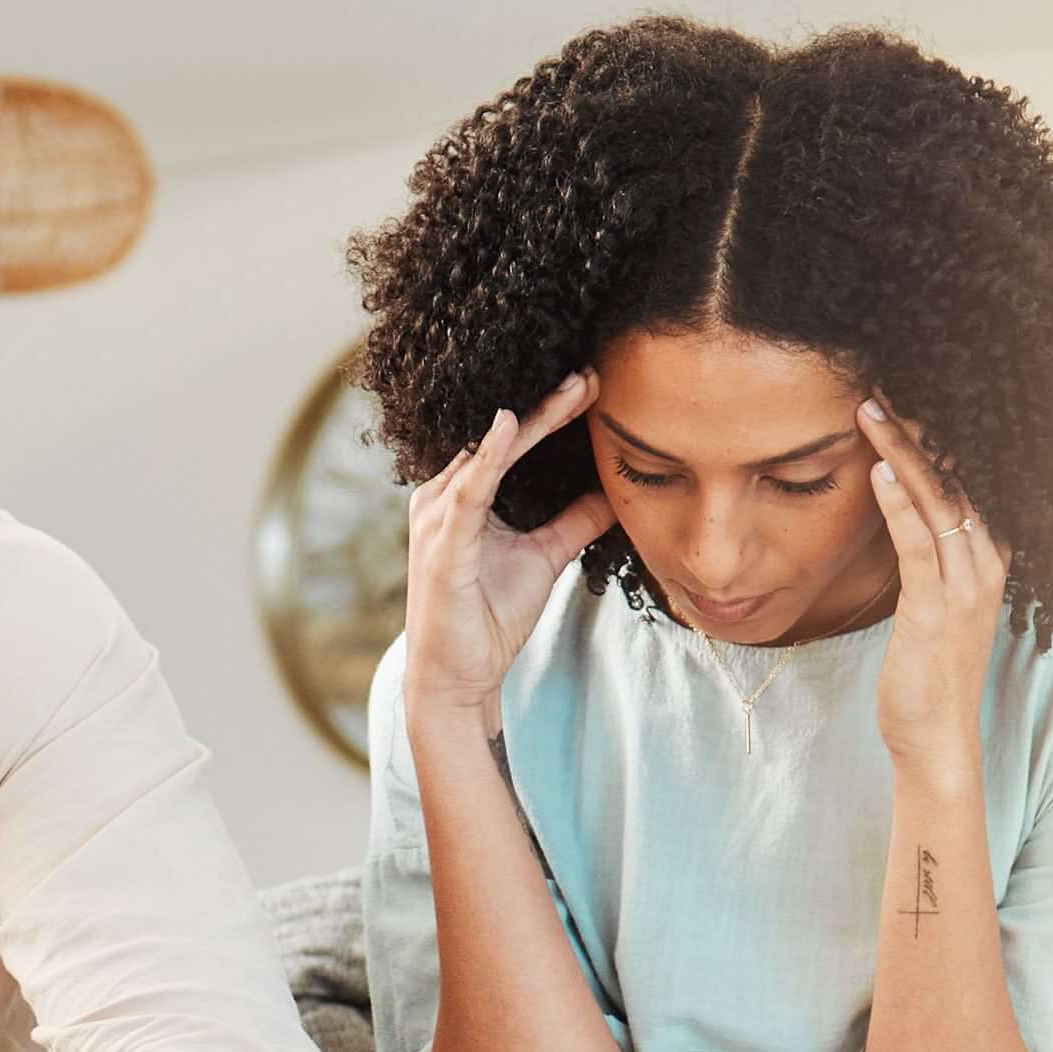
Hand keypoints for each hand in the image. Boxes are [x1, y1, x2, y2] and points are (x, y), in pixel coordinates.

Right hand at [397, 371, 605, 742]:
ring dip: (532, 419)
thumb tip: (615, 493)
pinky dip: (488, 455)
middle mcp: (443, 496)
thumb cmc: (489, 619)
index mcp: (462, 496)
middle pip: (500, 437)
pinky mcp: (443, 544)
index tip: (594, 385)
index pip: (511, 442)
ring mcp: (437, 517)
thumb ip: (574, 522)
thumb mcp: (545, 558)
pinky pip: (468, 490)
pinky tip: (511, 424)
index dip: (553, 412)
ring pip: (488, 453)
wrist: (458, 678)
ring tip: (572, 388)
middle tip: (592, 373)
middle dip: (548, 404)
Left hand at [864, 404, 1004, 784]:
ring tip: (871, 409)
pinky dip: (901, 505)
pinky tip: (879, 470)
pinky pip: (921, 544)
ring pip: (940, 500)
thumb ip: (927, 553)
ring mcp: (966, 585)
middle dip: (922, 428)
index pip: (972, 480)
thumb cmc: (927, 671)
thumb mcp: (931, 601)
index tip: (911, 393)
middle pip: (959, 477)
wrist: (934, 737)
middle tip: (886, 382)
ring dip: (904, 451)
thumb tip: (901, 505)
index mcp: (990, 556)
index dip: (945, 436)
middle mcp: (987, 563)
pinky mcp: (936, 608)